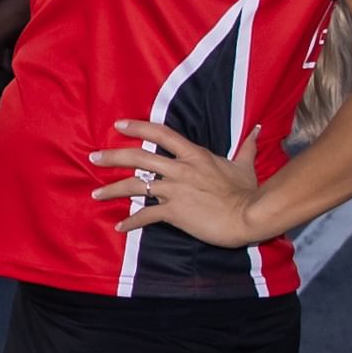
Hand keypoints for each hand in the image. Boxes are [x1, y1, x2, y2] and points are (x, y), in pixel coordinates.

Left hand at [88, 117, 261, 246]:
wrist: (248, 216)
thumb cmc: (247, 191)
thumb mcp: (245, 165)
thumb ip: (247, 147)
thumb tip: (258, 129)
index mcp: (194, 155)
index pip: (161, 134)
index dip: (138, 127)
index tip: (118, 125)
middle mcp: (180, 169)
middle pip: (139, 157)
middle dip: (113, 156)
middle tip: (93, 157)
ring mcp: (175, 190)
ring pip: (136, 185)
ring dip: (113, 190)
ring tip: (96, 194)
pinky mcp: (174, 212)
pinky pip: (146, 215)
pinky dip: (131, 222)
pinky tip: (120, 227)